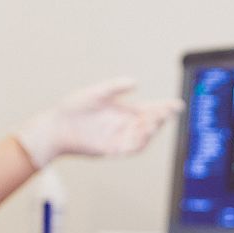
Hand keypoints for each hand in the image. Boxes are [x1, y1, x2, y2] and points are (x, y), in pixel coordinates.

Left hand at [14, 77, 182, 169]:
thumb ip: (114, 87)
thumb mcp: (95, 93)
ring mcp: (119, 138)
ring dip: (151, 131)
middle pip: (151, 123)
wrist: (56, 127)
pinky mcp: (111, 150)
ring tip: (153, 121)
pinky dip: (138, 143)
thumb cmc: (73, 108)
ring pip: (143, 137)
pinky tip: (141, 135)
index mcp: (125, 110)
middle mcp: (125, 125)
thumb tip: (135, 82)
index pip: (151, 109)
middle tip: (164, 111)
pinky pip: (129, 149)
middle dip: (160, 118)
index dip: (166, 108)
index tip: (177, 105)